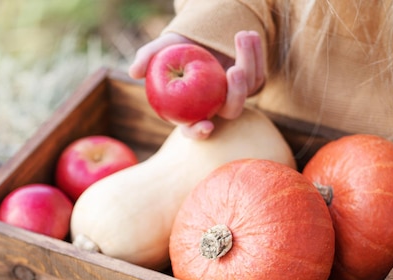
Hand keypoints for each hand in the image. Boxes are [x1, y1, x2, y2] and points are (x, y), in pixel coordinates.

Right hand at [129, 31, 264, 138]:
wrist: (200, 34)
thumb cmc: (176, 47)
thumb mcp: (160, 49)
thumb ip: (147, 58)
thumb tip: (133, 72)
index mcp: (191, 110)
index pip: (194, 130)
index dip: (199, 133)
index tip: (207, 126)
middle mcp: (216, 108)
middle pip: (231, 111)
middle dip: (236, 94)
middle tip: (233, 71)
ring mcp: (235, 96)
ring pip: (248, 88)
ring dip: (248, 61)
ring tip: (241, 34)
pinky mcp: (251, 83)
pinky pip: (259, 73)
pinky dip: (256, 53)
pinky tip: (249, 35)